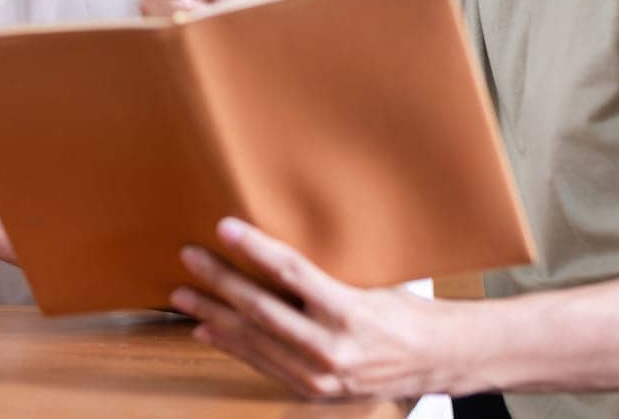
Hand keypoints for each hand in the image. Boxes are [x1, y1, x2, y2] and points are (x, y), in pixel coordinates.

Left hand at [170, 218, 443, 401]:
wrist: (434, 360)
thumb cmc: (404, 311)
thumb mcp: (370, 283)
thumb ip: (323, 275)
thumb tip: (273, 246)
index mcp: (351, 313)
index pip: (292, 273)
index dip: (255, 248)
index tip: (224, 227)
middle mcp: (332, 348)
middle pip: (262, 309)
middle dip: (220, 282)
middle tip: (190, 257)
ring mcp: (320, 376)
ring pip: (255, 340)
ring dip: (214, 316)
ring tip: (184, 295)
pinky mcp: (313, 391)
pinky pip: (262, 364)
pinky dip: (231, 346)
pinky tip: (207, 330)